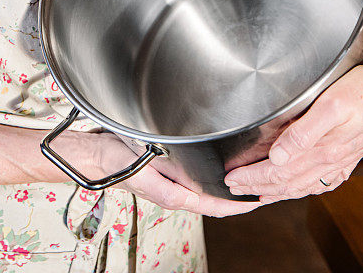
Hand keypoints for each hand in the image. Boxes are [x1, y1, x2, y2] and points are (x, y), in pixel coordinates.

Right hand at [94, 133, 261, 217]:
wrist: (98, 156)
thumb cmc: (117, 162)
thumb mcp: (144, 168)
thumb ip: (168, 181)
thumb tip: (195, 186)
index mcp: (175, 197)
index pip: (215, 206)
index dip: (239, 205)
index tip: (259, 200)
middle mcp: (178, 193)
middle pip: (216, 201)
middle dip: (240, 197)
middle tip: (263, 186)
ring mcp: (174, 185)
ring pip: (209, 192)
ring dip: (230, 188)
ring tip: (250, 179)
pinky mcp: (170, 174)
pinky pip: (199, 180)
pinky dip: (215, 178)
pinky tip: (222, 170)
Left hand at [224, 64, 362, 203]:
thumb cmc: (362, 92)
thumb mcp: (331, 106)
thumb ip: (303, 132)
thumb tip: (277, 157)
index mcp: (321, 150)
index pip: (277, 172)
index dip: (252, 177)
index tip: (232, 179)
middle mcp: (329, 160)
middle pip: (286, 182)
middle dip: (257, 187)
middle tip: (235, 188)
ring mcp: (339, 162)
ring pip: (302, 186)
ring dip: (277, 192)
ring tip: (259, 194)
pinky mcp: (347, 158)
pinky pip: (320, 183)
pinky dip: (303, 190)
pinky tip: (299, 190)